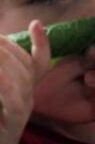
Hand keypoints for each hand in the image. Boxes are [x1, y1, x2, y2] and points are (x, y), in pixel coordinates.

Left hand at [0, 22, 49, 143]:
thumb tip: (3, 66)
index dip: (41, 43)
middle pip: (24, 64)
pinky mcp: (12, 119)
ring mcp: (20, 111)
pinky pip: (12, 93)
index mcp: (23, 97)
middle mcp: (27, 102)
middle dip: (5, 46)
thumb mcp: (3, 104)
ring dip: (2, 58)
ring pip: (17, 74)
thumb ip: (7, 84)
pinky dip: (3, 78)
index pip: (39, 64)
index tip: (37, 24)